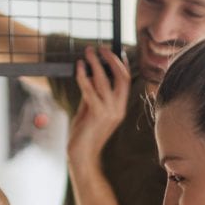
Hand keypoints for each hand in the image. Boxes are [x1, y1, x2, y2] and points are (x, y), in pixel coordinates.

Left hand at [67, 46, 130, 167]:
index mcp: (119, 108)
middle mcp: (118, 109)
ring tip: (87, 52)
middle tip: (99, 47)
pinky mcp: (97, 115)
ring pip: (105, 81)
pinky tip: (78, 68)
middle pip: (121, 77)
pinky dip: (83, 77)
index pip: (125, 81)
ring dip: (95, 63)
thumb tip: (87, 76)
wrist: (82, 156)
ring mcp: (109, 112)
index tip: (114, 50)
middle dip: (111, 59)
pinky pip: (90, 90)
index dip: (121, 64)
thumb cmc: (83, 136)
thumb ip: (91, 96)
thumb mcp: (89, 112)